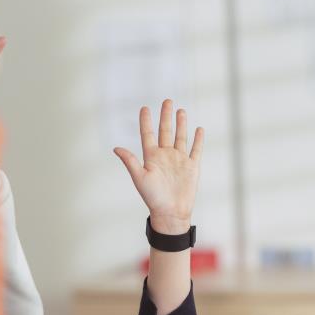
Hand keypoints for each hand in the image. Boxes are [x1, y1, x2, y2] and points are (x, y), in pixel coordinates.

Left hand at [113, 99, 203, 235]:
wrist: (171, 213)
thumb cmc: (153, 198)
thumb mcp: (140, 178)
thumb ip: (130, 161)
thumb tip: (116, 148)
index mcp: (151, 157)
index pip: (148, 134)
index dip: (146, 121)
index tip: (144, 108)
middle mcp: (165, 156)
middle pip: (165, 131)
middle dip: (166, 116)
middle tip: (167, 101)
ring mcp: (179, 160)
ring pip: (180, 137)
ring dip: (181, 124)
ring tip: (181, 110)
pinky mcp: (192, 166)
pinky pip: (196, 150)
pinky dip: (198, 140)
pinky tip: (198, 129)